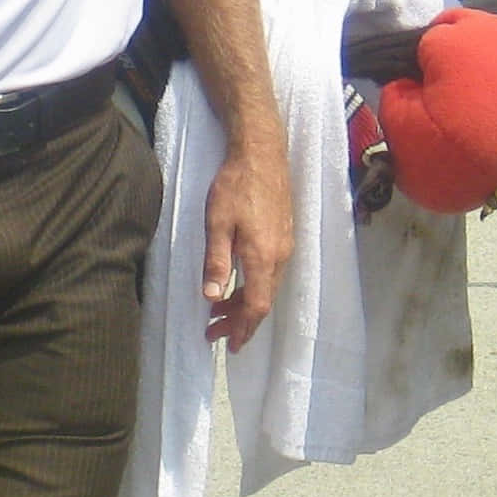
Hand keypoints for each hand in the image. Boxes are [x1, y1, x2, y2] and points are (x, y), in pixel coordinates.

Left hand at [201, 129, 293, 350]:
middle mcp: (280, 257)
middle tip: (212, 331)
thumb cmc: (235, 185)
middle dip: (239, 322)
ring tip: (218, 311)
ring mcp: (285, 246)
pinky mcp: (284, 235)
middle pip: (262, 302)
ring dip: (244, 304)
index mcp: (263, 257)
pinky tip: (237, 283)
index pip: (255, 307)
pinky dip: (253, 286)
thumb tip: (212, 297)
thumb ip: (216, 262)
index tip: (225, 344)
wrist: (261, 153)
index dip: (241, 329)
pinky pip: (270, 273)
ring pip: (266, 288)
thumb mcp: (217, 223)